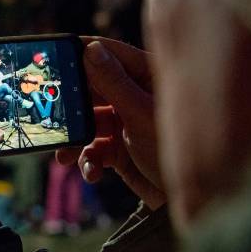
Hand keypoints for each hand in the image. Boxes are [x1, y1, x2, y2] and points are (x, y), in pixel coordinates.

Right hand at [56, 38, 165, 209]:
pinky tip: (92, 173)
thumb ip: (114, 83)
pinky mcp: (120, 150)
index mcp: (147, 76)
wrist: (199, 202)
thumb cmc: (178, 150)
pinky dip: (88, 161)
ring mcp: (126, 123)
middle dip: (71, 104)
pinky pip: (94, 149)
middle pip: (92, 88)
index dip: (81, 51)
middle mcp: (134, 96)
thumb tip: (90, 49)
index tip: (53, 54)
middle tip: (51, 112)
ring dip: (74, 139)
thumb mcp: (140, 114)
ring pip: (88, 122)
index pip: (108, 52)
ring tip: (63, 155)